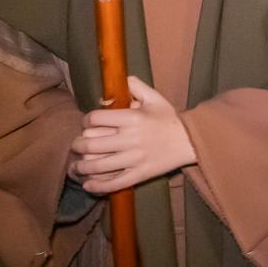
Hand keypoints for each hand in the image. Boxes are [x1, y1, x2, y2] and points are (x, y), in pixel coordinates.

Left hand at [69, 77, 196, 194]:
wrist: (190, 140)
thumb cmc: (169, 118)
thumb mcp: (155, 97)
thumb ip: (135, 85)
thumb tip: (118, 80)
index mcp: (132, 118)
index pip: (96, 119)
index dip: (86, 121)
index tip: (87, 123)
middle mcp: (130, 139)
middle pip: (91, 144)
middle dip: (78, 145)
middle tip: (77, 145)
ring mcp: (134, 159)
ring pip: (98, 166)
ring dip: (82, 167)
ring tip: (77, 166)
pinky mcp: (140, 174)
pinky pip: (114, 183)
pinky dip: (98, 186)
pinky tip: (88, 185)